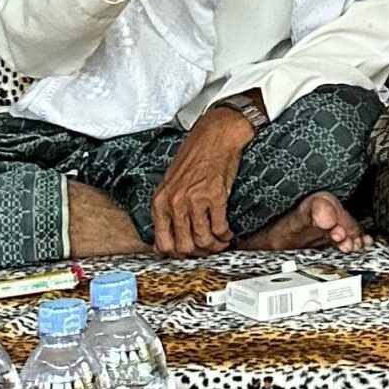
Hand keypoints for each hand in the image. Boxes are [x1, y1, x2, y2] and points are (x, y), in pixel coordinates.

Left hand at [150, 105, 252, 254]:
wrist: (215, 134)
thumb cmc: (194, 154)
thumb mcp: (170, 183)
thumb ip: (167, 208)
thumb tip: (168, 237)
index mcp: (161, 201)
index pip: (162, 243)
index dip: (176, 254)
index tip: (186, 254)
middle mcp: (175, 203)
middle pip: (184, 246)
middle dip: (197, 253)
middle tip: (206, 250)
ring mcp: (195, 200)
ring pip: (202, 240)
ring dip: (213, 247)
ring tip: (220, 243)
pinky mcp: (215, 196)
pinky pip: (219, 227)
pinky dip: (225, 235)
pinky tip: (228, 233)